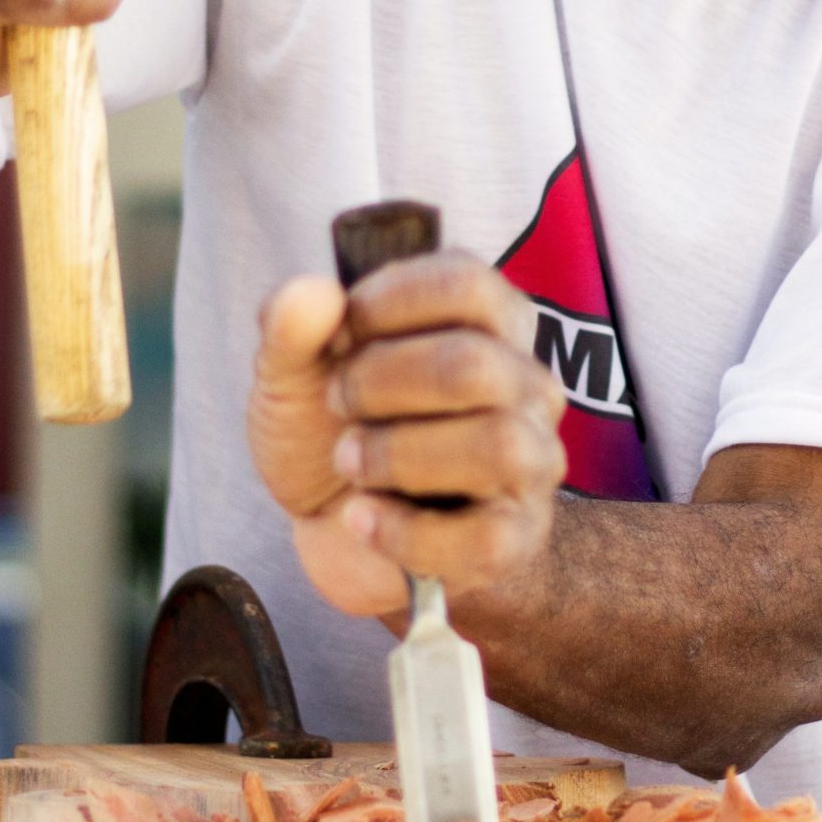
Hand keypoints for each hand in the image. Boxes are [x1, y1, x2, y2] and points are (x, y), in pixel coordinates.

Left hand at [246, 251, 566, 618]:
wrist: (334, 525)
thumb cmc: (332, 429)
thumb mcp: (292, 373)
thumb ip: (290, 327)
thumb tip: (313, 293)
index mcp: (488, 322)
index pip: (466, 284)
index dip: (386, 304)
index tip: (341, 334)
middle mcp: (525, 385)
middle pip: (474, 365)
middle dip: (381, 384)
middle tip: (338, 402)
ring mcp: (531, 463)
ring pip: (497, 446)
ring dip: (398, 455)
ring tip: (350, 461)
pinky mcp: (517, 537)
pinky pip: (485, 537)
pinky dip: (405, 531)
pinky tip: (362, 518)